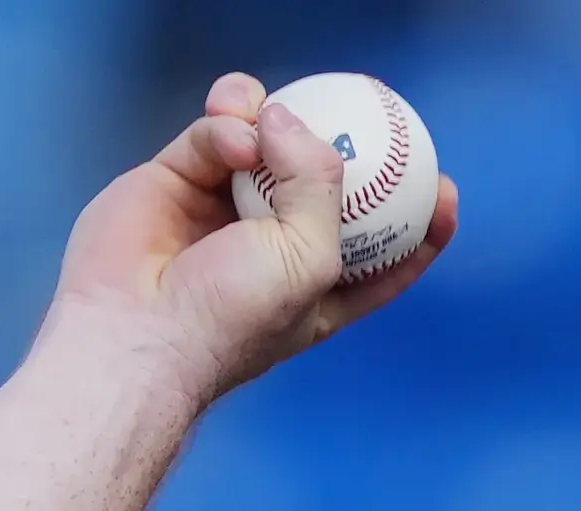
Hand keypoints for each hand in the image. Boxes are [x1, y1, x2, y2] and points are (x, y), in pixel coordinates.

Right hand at [39, 73, 459, 404]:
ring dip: (274, 120)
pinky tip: (231, 138)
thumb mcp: (309, 257)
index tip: (446, 190)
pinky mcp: (178, 179)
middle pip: (324, 184)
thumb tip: (289, 118)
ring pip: (266, 145)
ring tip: (269, 118)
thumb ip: (319, 183)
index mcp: (321, 287)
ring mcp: (225, 209)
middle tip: (366, 113)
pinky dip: (228, 127)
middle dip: (342, 148)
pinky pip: (217, 134)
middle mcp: (275, 247)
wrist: (134, 327)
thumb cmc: (230, 315)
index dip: (419, 224)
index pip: (385, 255)